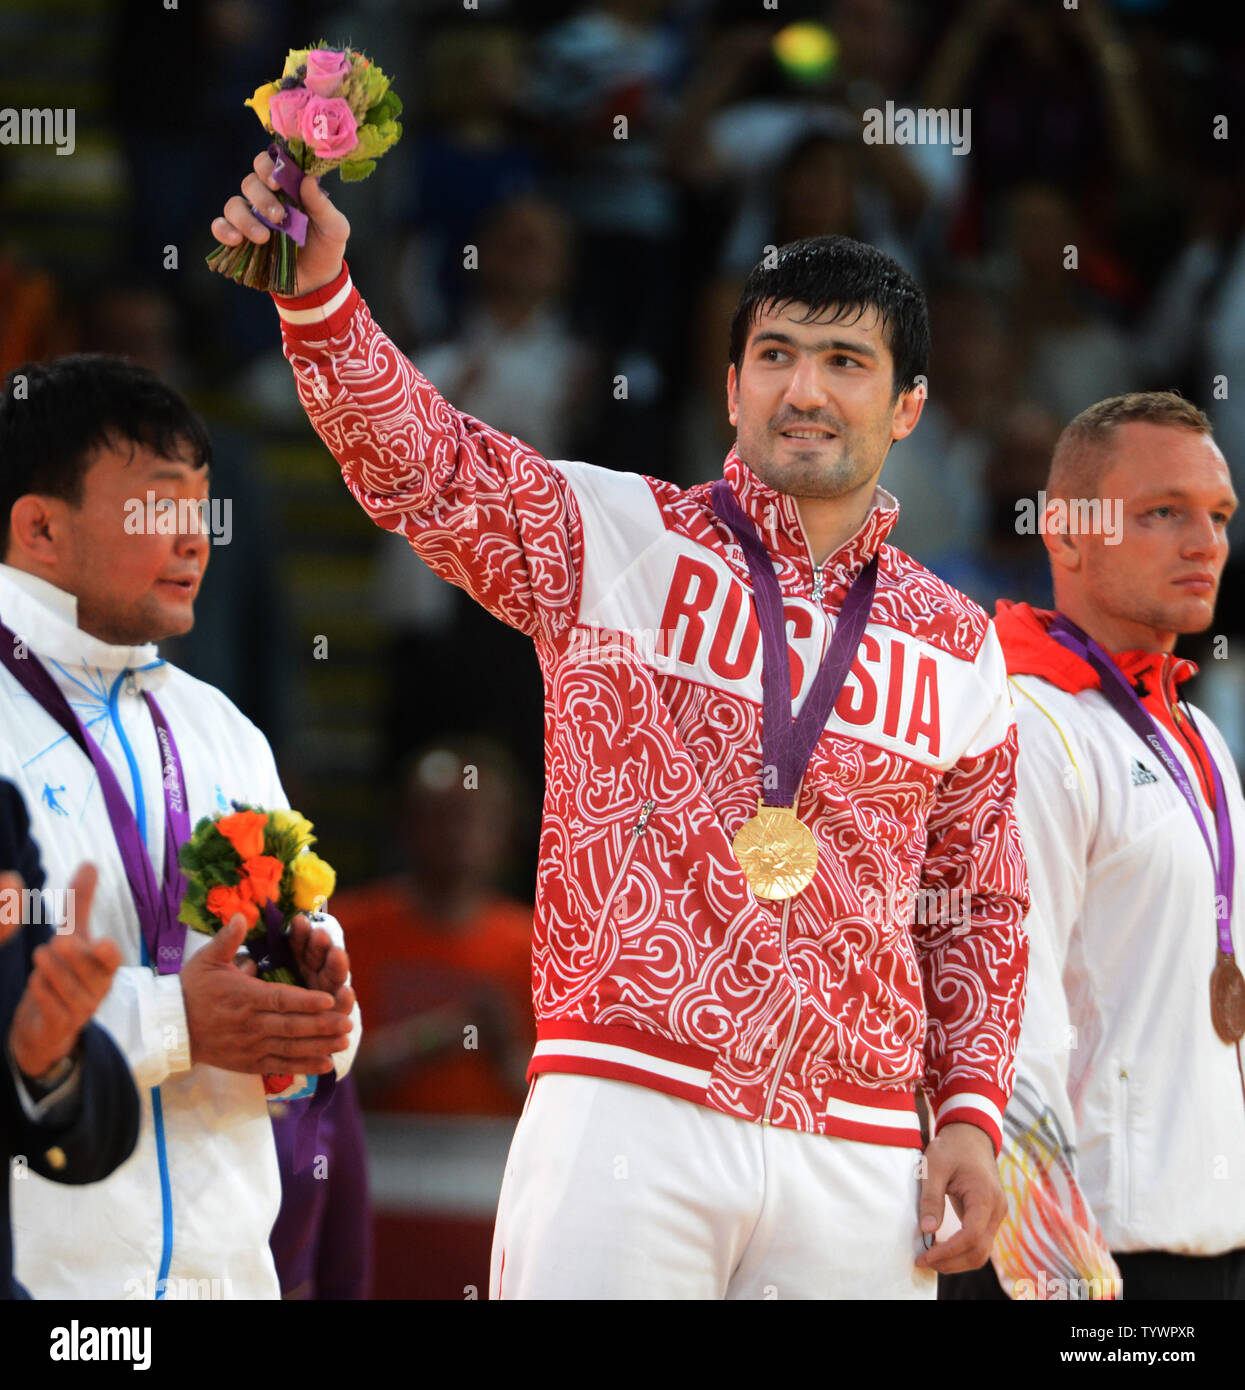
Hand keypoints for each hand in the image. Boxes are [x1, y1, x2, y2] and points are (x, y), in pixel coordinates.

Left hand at [4, 865, 121, 1079]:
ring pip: (61, 982)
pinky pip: (49, 1003)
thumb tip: (90, 863)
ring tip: (42, 959)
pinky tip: (37, 983)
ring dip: (46, 968)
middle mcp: (99, 988)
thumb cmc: (66, 972)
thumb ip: (80, 902)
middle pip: (81, 966)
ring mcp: (83, 1010)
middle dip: (64, 952)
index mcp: (106, 965)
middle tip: (56, 943)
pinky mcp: (62, 1026)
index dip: (107, 953)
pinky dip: (39, 989)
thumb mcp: (73, 936)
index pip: (112, 958)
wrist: (49, 1026)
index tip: (101, 944)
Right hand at [181, 914, 352, 1074]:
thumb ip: (229, 938)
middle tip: (347, 1022)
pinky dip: (304, 1066)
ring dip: (319, 1046)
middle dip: (322, 1025)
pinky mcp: (249, 1062)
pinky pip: (280, 1065)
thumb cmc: (192, 989)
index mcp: (245, 997)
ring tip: (344, 1042)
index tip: (329, 1000)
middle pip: (291, 1026)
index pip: (281, 999)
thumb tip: (242, 914)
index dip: (306, 1001)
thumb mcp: (207, 959)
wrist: (170, 1028)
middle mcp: (251, 1024)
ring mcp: (251, 1046)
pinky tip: (325, 1065)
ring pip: (290, 1048)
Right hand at [210, 149, 350, 295]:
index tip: (276, 182)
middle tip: (278, 217)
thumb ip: (322, 205)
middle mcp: (265, 198)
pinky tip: (236, 240)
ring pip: (234, 205)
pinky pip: (221, 227)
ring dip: (245, 219)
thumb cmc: (326, 247)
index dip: (268, 167)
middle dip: (261, 198)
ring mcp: (250, 218)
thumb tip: (308, 180)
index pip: (269, 164)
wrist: (318, 281)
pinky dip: (224, 230)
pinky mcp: (240, 238)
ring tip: (263, 238)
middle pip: (250, 183)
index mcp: (287, 187)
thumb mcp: (334, 227)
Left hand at [914, 1121, 1006, 1273]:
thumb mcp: (935, 1167)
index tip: (925, 1255)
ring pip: (982, 1251)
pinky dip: (962, 1251)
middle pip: (979, 1251)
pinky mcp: (990, 1216)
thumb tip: (928, 1230)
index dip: (949, 1251)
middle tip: (923, 1262)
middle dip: (951, 1262)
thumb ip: (931, 1198)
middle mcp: (997, 1210)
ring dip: (957, 1261)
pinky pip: (980, 1242)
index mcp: (985, 1197)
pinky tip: (942, 1250)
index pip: (971, 1236)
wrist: (971, 1136)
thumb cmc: (952, 1148)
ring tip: (930, 1260)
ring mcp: (996, 1215)